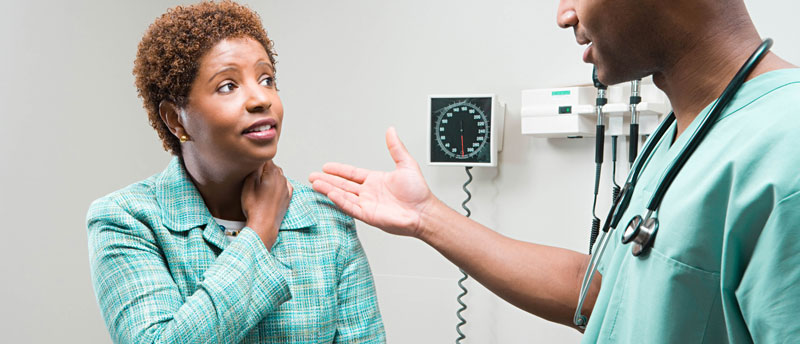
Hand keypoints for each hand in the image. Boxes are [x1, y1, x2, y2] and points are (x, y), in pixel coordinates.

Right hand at [241, 160, 292, 249]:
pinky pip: (284, 186)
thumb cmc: (254, 207)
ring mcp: (286, 188)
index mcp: (273, 173)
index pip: (266, 159)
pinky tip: (271, 189)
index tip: (251, 167)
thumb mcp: (248, 184)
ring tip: (261, 185)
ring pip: (279, 176)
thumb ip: (254, 169)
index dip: (257, 162)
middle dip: (264, 169)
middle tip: (254, 177)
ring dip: (271, 177)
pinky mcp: (288, 198)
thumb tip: (258, 159)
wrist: (264, 225)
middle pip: (273, 166)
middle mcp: (282, 179)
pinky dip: (278, 185)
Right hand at [309, 127, 434, 237]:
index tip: (326, 167)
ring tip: (315, 183)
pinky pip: (349, 206)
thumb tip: (391, 131)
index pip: (352, 174)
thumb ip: (395, 148)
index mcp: (376, 180)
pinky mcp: (368, 215)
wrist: (423, 212)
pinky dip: (339, 200)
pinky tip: (329, 193)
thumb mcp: (406, 164)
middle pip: (343, 184)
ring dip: (328, 189)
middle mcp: (369, 192)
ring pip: (343, 195)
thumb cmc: (418, 193)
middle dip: (327, 180)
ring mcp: (367, 204)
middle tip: (313, 176)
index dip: (339, 170)